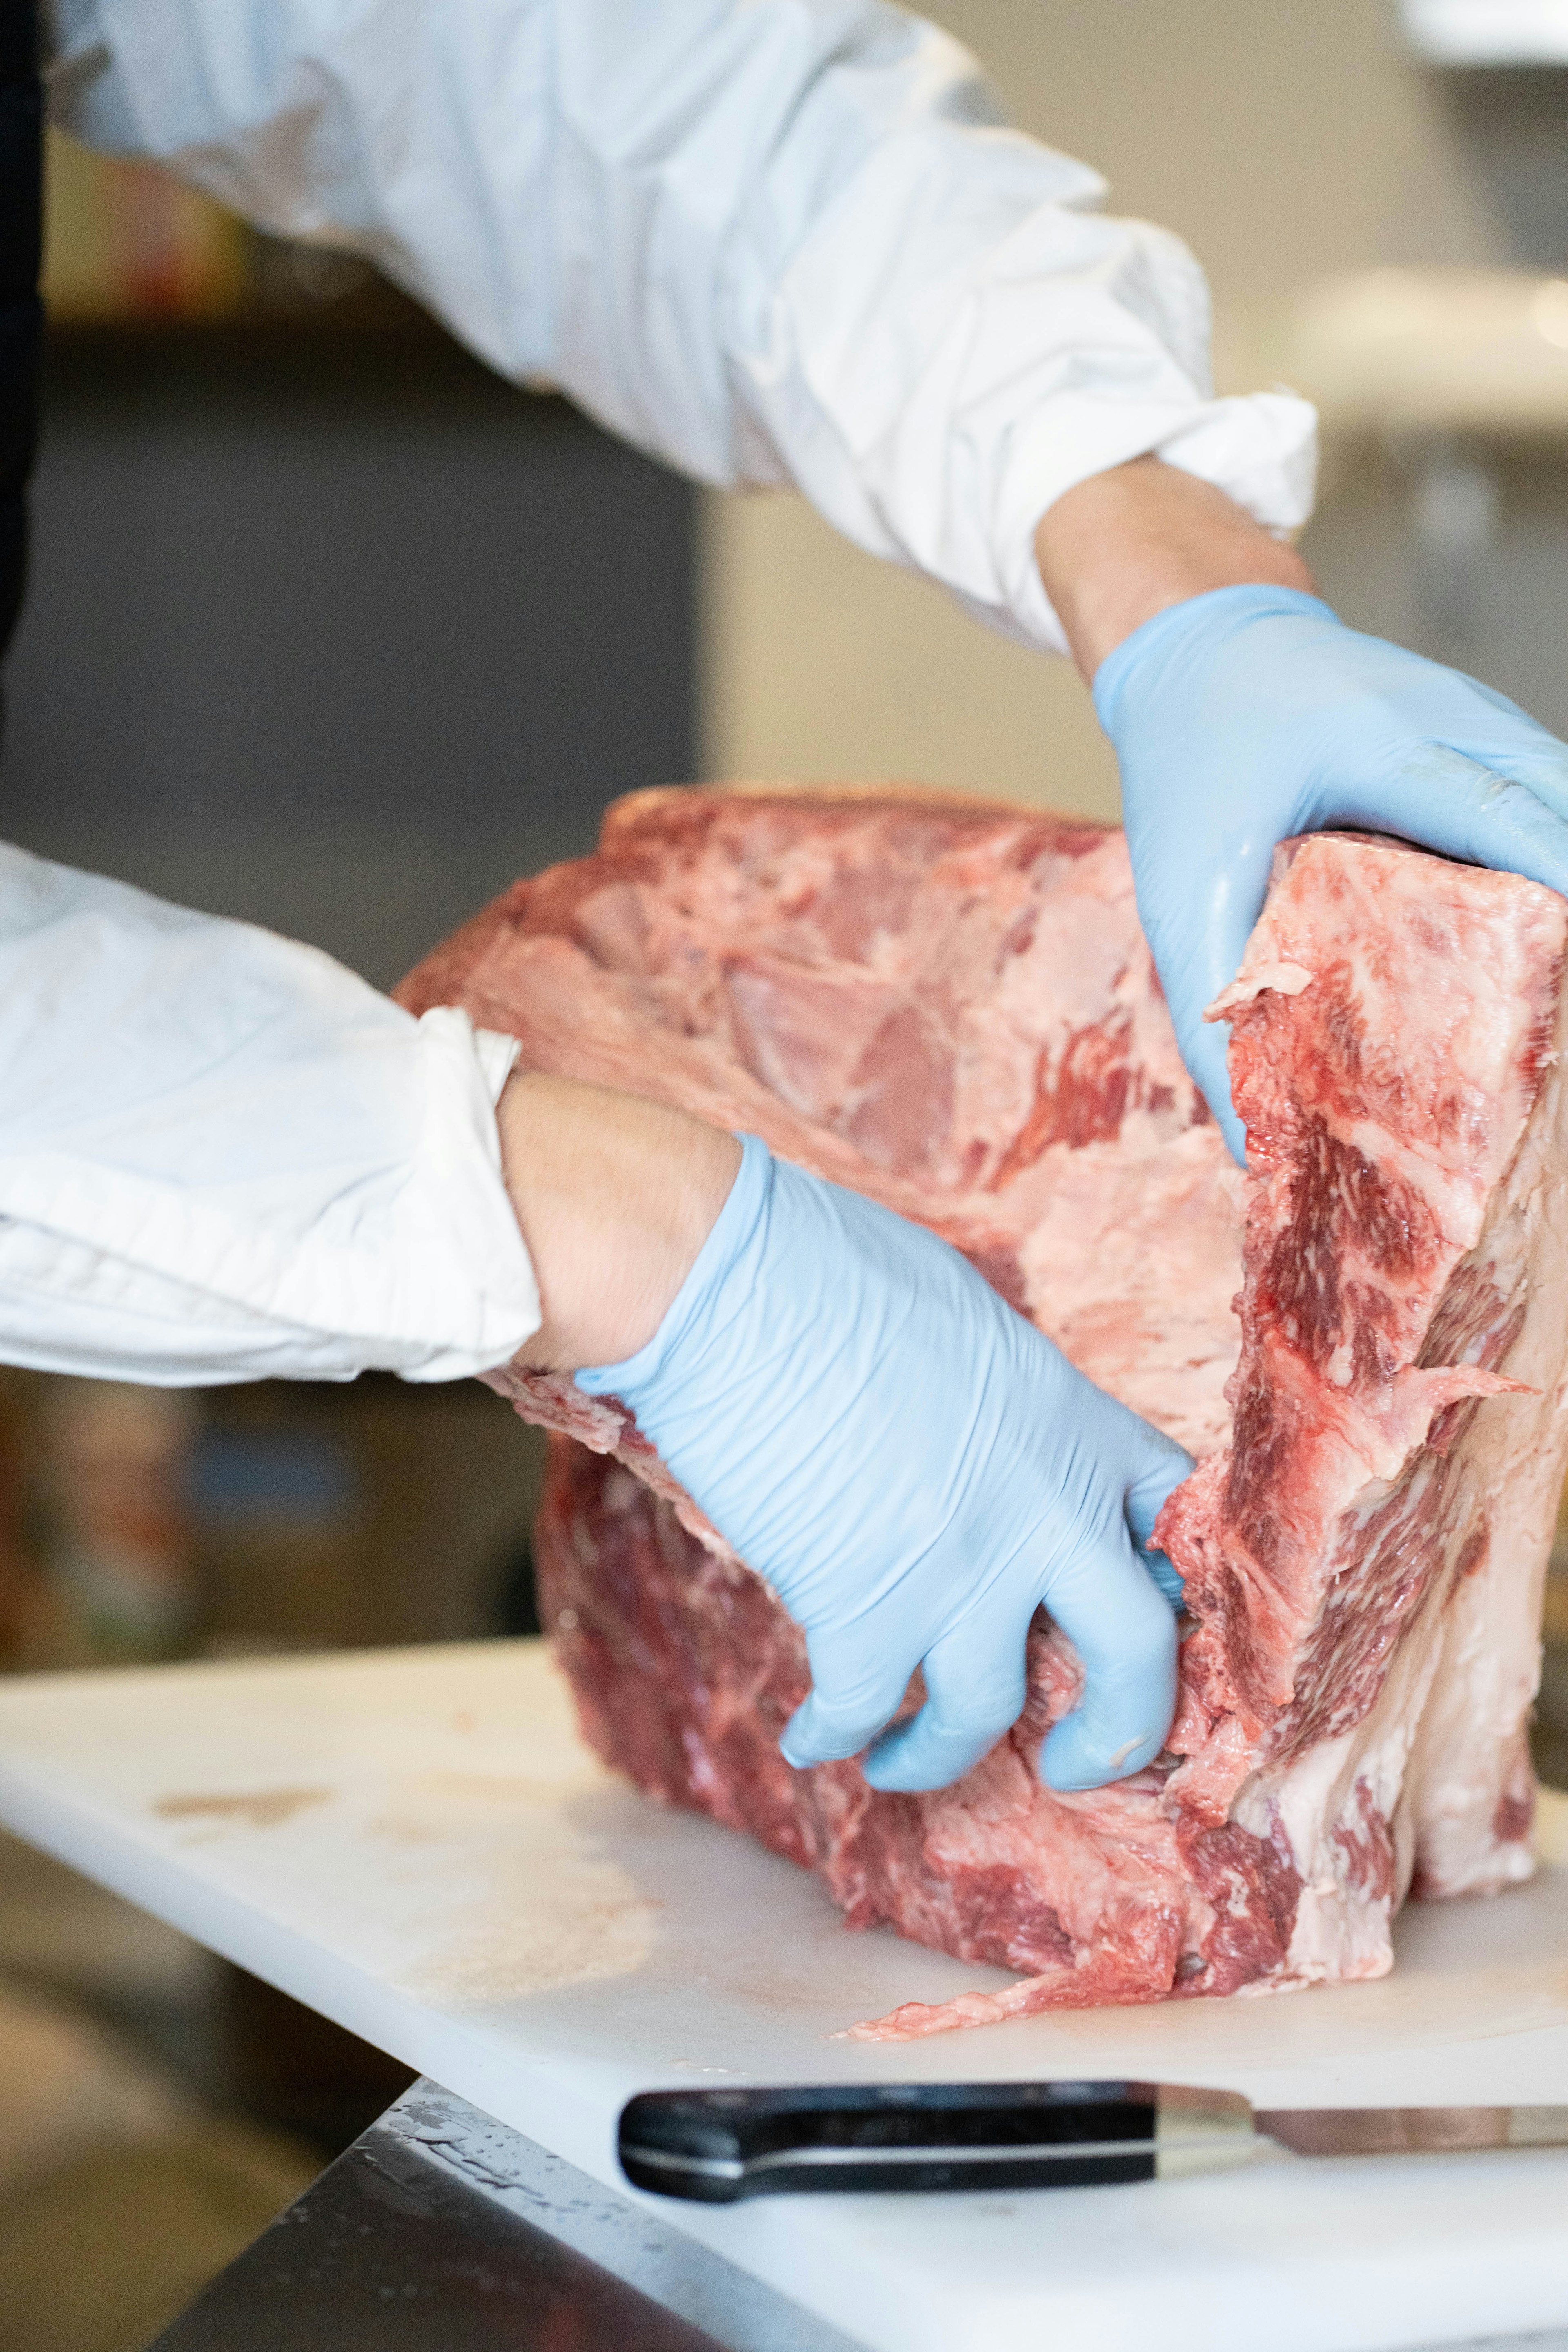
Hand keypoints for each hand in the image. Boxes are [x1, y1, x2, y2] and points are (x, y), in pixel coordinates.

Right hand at [574, 1134, 1191, 1794]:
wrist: (728, 1283)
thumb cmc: (826, 1270)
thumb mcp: (968, 1324)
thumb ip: (1004, 1408)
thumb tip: (983, 1456)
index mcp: (1074, 1424)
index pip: (1174, 1515)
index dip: (1169, 1581)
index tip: (1136, 1619)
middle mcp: (1041, 1508)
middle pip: (1136, 1653)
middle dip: (1117, 1731)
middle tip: (1072, 1765)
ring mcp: (959, 1567)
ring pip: (985, 1711)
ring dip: (939, 1754)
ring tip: (898, 1760)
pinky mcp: (863, 1608)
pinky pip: (863, 1709)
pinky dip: (833, 1737)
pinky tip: (809, 1739)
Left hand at [1094, 585, 1567, 1157]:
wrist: (1196, 648)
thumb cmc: (1189, 766)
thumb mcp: (1177, 890)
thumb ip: (1209, 1009)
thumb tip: (1245, 1142)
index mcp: (1378, 742)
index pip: (1501, 811)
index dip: (1559, 879)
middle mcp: (1447, 715)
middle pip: (1558, 802)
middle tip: (1562, 994)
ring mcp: (1476, 713)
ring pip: (1564, 794)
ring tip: (1554, 975)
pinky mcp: (1484, 729)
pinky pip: (1545, 791)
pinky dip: (1556, 852)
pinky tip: (1546, 931)